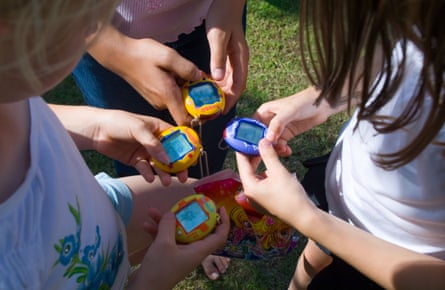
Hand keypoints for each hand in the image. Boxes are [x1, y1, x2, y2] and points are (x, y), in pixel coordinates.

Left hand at [50, 104, 187, 184]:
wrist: (96, 130)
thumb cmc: (118, 122)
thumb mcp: (138, 128)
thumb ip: (153, 144)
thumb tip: (167, 159)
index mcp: (159, 128)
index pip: (177, 138)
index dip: (186, 148)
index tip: (193, 159)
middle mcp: (154, 140)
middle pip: (171, 154)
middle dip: (178, 166)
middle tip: (183, 176)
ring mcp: (145, 150)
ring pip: (159, 164)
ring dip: (164, 173)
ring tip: (166, 182)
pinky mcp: (135, 160)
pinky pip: (145, 169)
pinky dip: (149, 174)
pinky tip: (150, 178)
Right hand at [89, 26, 202, 125]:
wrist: (119, 54)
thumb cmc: (142, 54)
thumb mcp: (168, 56)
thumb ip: (187, 68)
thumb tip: (200, 78)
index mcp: (167, 96)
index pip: (185, 120)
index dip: (199, 119)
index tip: (210, 111)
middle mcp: (161, 102)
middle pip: (185, 109)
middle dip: (196, 100)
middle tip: (206, 87)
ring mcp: (156, 100)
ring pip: (178, 101)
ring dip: (186, 92)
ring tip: (192, 77)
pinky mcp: (153, 95)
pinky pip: (170, 96)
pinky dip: (177, 88)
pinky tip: (177, 75)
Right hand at [129, 207, 229, 289]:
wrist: (144, 289)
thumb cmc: (159, 269)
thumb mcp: (163, 244)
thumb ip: (168, 225)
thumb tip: (171, 213)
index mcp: (199, 250)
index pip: (219, 236)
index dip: (223, 221)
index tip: (220, 208)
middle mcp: (192, 251)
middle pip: (197, 230)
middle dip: (189, 216)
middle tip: (185, 204)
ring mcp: (180, 254)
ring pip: (178, 233)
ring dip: (166, 222)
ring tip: (153, 211)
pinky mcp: (168, 256)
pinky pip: (166, 239)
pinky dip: (157, 232)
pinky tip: (146, 225)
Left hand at [206, 0, 248, 113]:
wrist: (226, 3)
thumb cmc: (223, 17)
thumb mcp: (218, 37)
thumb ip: (218, 58)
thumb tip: (218, 79)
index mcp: (240, 58)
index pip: (239, 85)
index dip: (231, 99)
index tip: (222, 110)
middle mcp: (239, 61)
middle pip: (234, 86)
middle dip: (225, 99)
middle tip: (213, 110)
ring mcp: (234, 59)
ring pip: (228, 81)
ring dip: (220, 92)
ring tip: (208, 102)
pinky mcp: (227, 56)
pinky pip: (223, 74)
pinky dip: (216, 82)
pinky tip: (206, 86)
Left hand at [236, 139, 316, 227]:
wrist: (305, 217)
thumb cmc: (292, 198)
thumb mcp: (279, 171)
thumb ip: (269, 155)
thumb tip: (262, 142)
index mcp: (249, 187)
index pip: (242, 163)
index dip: (243, 148)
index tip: (245, 138)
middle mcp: (250, 194)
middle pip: (248, 169)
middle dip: (255, 156)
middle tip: (259, 143)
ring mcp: (258, 198)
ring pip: (256, 175)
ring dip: (262, 164)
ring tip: (268, 153)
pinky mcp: (266, 200)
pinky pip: (262, 182)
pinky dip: (266, 173)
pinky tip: (274, 168)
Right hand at [252, 86, 331, 155]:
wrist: (323, 105)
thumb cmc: (304, 101)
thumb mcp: (289, 111)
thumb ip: (277, 124)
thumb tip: (268, 137)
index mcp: (265, 111)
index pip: (252, 125)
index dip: (250, 136)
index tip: (253, 146)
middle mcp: (269, 120)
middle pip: (260, 136)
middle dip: (264, 145)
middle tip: (268, 152)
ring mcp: (278, 128)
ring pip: (271, 143)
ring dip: (275, 149)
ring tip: (282, 150)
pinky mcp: (287, 134)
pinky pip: (280, 145)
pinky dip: (282, 150)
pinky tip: (287, 151)